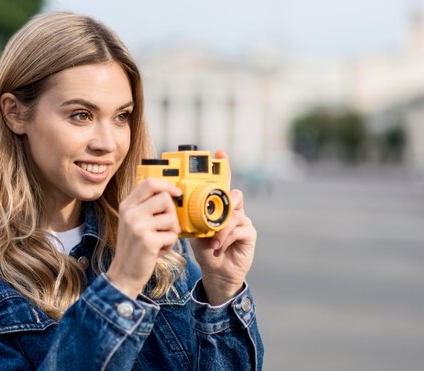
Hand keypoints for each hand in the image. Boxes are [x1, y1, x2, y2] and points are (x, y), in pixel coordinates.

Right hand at [106, 178, 181, 298]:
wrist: (124, 272)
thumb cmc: (134, 246)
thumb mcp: (133, 221)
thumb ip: (146, 206)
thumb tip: (171, 193)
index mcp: (127, 205)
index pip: (149, 184)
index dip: (167, 185)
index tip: (177, 193)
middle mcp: (130, 213)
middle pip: (164, 199)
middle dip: (172, 213)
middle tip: (166, 227)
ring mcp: (138, 227)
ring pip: (171, 218)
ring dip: (172, 232)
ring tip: (160, 240)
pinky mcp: (148, 241)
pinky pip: (172, 236)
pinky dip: (170, 244)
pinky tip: (159, 250)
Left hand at [189, 150, 257, 304]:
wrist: (216, 272)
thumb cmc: (205, 249)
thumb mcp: (193, 230)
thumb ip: (189, 216)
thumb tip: (174, 204)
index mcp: (218, 206)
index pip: (222, 183)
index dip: (223, 166)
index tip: (219, 151)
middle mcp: (233, 210)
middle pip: (234, 194)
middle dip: (225, 200)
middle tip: (214, 208)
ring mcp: (243, 221)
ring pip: (236, 213)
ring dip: (222, 227)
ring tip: (212, 239)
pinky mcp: (249, 234)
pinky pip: (240, 228)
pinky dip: (227, 237)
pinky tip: (219, 245)